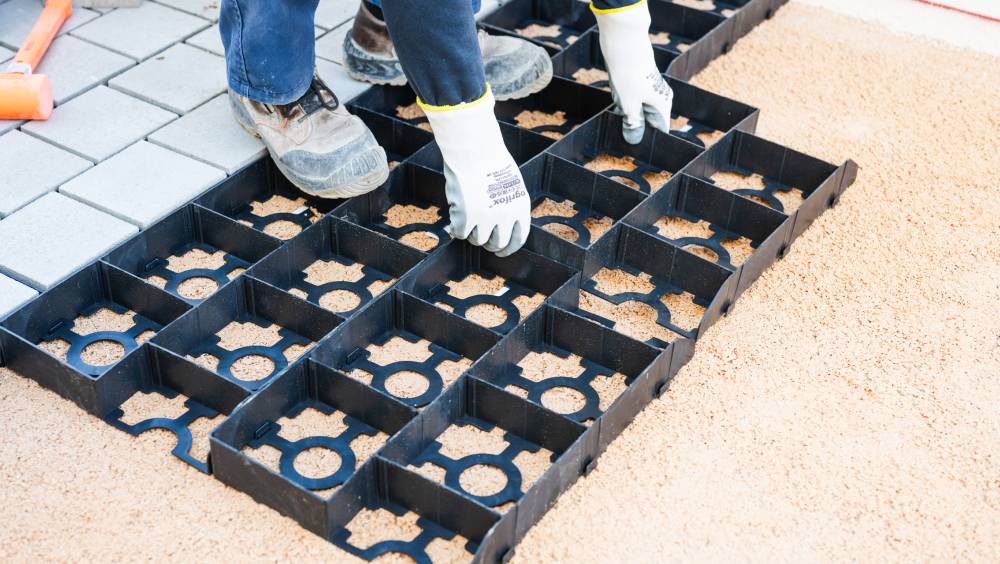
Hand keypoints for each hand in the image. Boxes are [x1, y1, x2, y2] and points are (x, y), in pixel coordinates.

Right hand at [421, 87, 530, 256]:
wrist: (472, 148)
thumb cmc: (489, 160)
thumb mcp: (510, 184)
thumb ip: (508, 206)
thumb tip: (497, 227)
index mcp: (520, 207)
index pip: (518, 238)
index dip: (508, 248)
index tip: (500, 251)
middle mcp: (506, 215)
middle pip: (497, 243)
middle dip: (488, 243)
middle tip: (479, 236)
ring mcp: (486, 218)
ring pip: (477, 240)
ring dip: (470, 232)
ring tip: (466, 215)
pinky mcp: (466, 218)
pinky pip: (459, 233)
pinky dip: (455, 227)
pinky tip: (454, 214)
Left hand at [592, 0, 673, 143]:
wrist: (623, 43)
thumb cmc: (630, 73)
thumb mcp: (629, 104)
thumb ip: (633, 124)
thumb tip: (635, 140)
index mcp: (663, 105)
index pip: (661, 131)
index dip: (649, 141)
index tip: (636, 149)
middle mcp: (659, 97)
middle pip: (648, 121)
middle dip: (634, 126)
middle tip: (622, 130)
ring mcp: (649, 89)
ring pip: (637, 110)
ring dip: (626, 113)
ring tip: (619, 107)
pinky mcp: (638, 82)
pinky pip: (631, 99)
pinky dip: (623, 101)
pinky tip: (616, 97)